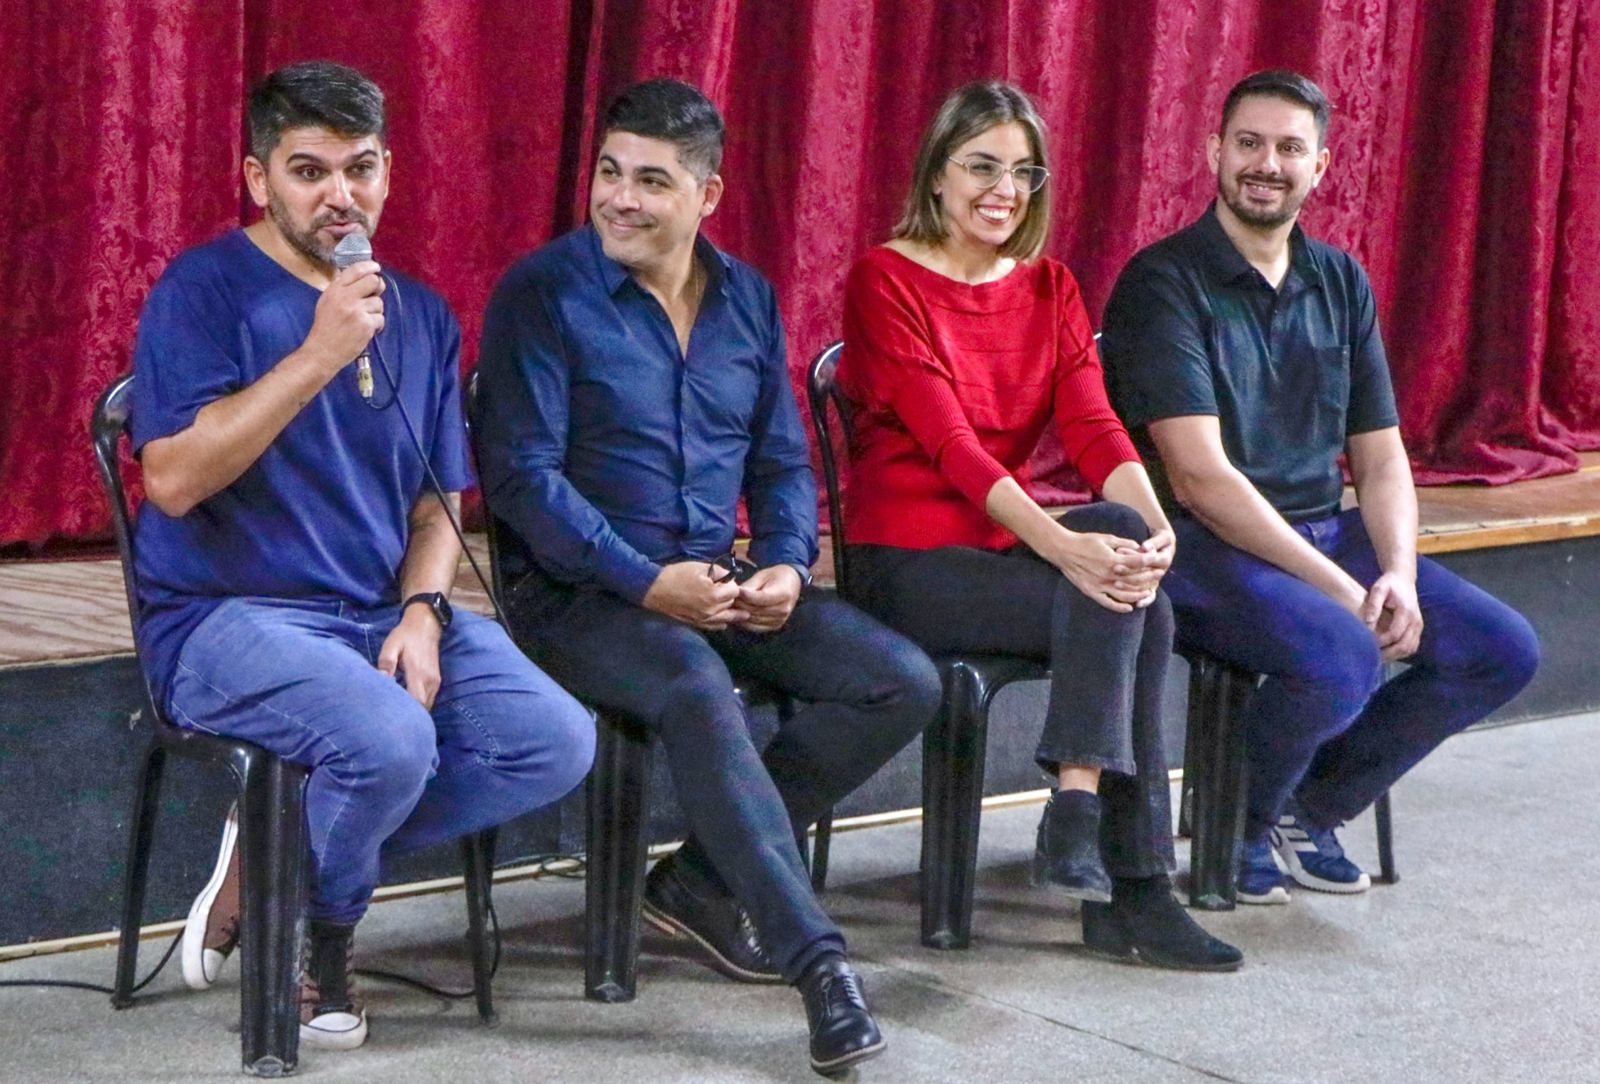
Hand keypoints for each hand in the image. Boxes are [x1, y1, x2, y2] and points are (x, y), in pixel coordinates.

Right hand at [305, 260, 384, 373]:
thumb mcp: (327, 302)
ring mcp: (356, 311)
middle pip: (373, 281)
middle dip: (376, 288)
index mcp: (335, 290)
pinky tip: (366, 330)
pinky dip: (376, 325)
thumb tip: (360, 276)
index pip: (355, 270)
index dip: (369, 267)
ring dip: (375, 311)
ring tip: (363, 320)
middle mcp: (345, 297)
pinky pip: (380, 318)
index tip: (376, 268)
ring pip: (379, 302)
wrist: (322, 351)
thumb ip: (341, 288)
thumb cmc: (325, 328)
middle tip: (372, 297)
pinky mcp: (366, 324)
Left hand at [378, 604, 442, 708]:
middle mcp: (430, 680)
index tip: (393, 718)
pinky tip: (408, 703)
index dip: (407, 713)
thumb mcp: (391, 645)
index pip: (417, 702)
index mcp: (418, 673)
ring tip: (400, 713)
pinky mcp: (437, 680)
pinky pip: (430, 699)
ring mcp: (435, 681)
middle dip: (411, 715)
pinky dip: (421, 704)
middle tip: (393, 720)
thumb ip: (386, 662)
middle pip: (424, 708)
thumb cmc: (405, 636)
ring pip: (428, 705)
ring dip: (416, 710)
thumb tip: (382, 679)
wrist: (426, 626)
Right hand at [641, 561, 747, 629]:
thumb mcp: (700, 567)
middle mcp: (711, 610)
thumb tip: (730, 575)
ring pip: (727, 617)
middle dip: (730, 596)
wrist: (655, 589)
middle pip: (731, 603)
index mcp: (714, 595)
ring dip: (730, 611)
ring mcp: (704, 619)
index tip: (725, 580)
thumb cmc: (676, 575)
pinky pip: (715, 626)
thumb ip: (719, 571)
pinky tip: (724, 619)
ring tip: (738, 610)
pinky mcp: (696, 624)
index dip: (731, 583)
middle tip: (724, 589)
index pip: (735, 590)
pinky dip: (721, 622)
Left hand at [732, 565, 802, 632]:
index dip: (746, 595)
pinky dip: (745, 622)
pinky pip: (756, 627)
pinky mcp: (776, 625)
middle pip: (756, 610)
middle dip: (741, 604)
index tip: (736, 591)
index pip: (761, 598)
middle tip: (730, 598)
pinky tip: (739, 615)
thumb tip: (736, 594)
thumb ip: (750, 586)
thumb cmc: (776, 577)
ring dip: (741, 614)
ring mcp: (780, 619)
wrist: (792, 584)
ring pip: (754, 620)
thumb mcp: (763, 575)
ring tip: (733, 606)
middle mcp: (783, 609)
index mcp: (783, 594)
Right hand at [1048, 527, 1165, 612]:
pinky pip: (1108, 603)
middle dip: (1149, 577)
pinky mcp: (1092, 591)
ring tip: (1148, 593)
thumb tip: (1139, 547)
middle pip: (1135, 580)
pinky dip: (1119, 607)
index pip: (1138, 563)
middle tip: (1159, 575)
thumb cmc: (1085, 541)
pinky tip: (1129, 608)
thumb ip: (1124, 543)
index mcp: (1113, 560)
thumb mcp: (1106, 538)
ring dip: (1139, 595)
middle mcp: (1109, 575)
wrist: (1063, 550)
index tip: (1158, 561)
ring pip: (1125, 594)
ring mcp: (1100, 585)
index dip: (1150, 562)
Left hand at [1362, 572, 1422, 660]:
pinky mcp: (1418, 629)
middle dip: (1388, 653)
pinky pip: (1412, 646)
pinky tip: (1387, 653)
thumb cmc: (1389, 584)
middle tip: (1371, 657)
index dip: (1381, 641)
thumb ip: (1373, 606)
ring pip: (1409, 649)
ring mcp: (1419, 626)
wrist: (1404, 579)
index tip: (1367, 643)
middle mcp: (1416, 621)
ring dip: (1394, 655)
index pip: (1395, 634)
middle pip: (1404, 645)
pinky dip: (1400, 652)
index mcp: (1407, 611)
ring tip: (1378, 657)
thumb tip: (1367, 624)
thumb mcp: (1378, 589)